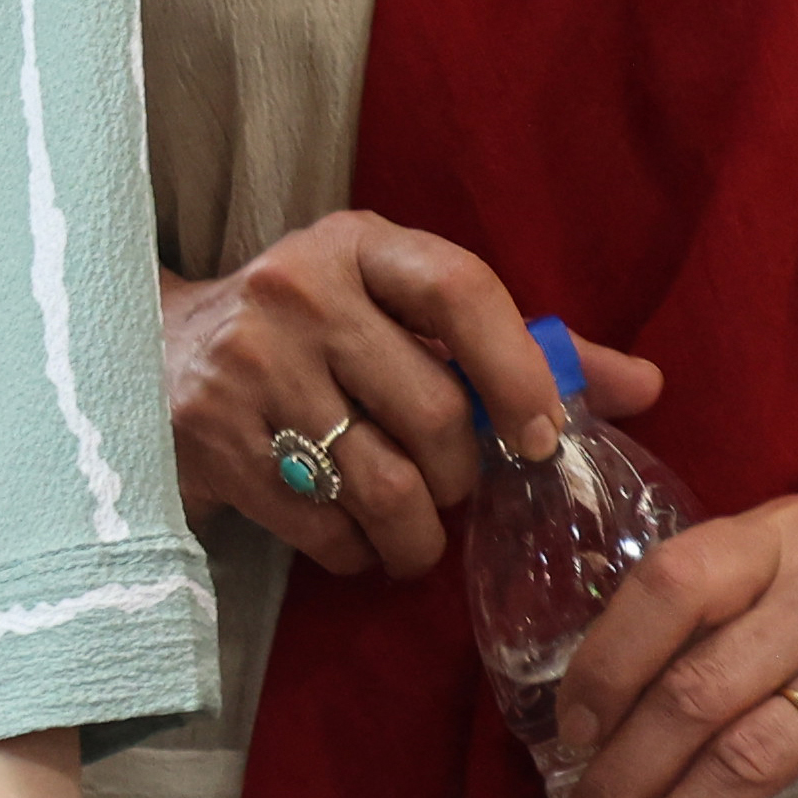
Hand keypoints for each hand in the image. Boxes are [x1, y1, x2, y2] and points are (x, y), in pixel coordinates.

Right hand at [152, 215, 656, 583]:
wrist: (150, 356)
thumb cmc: (311, 337)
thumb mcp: (399, 315)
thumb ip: (518, 350)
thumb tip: (647, 386)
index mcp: (357, 244)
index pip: (460, 289)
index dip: (518, 371)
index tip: (542, 438)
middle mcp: (298, 291)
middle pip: (434, 414)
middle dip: (460, 477)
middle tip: (448, 486)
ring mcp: (249, 366)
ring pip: (387, 486)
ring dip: (416, 536)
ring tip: (409, 532)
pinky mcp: (215, 441)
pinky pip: (328, 529)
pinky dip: (356, 554)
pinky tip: (344, 532)